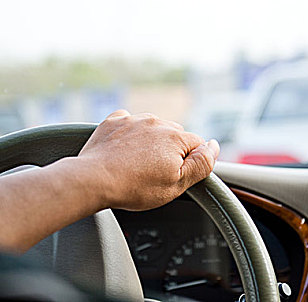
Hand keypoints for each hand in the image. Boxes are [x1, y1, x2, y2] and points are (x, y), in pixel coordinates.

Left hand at [78, 110, 219, 210]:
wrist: (93, 180)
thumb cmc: (134, 186)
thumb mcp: (176, 184)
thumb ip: (201, 164)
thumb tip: (214, 146)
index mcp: (175, 137)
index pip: (197, 145)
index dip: (190, 162)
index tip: (175, 175)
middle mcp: (156, 122)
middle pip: (175, 135)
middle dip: (171, 152)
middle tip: (155, 173)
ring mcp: (134, 120)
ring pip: (153, 129)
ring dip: (151, 142)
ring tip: (137, 165)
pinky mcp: (114, 122)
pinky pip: (130, 124)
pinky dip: (130, 135)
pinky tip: (124, 151)